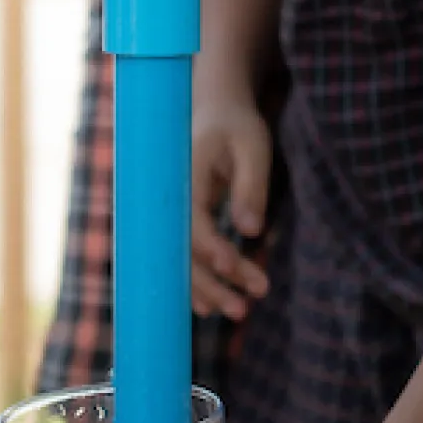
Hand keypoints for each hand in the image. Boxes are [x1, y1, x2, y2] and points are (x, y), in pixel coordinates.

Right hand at [190, 93, 273, 319]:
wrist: (213, 111)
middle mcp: (169, 197)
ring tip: (240, 312)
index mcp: (183, 172)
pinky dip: (196, 282)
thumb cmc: (237, 126)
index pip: (192, 219)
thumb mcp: (253, 146)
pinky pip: (181, 257)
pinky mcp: (179, 222)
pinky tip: (213, 306)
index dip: (211, 247)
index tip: (233, 266)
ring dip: (207, 289)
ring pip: (181, 260)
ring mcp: (170, 212)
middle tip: (244, 309)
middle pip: (182, 250)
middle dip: (211, 283)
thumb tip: (251, 231)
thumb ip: (251, 186)